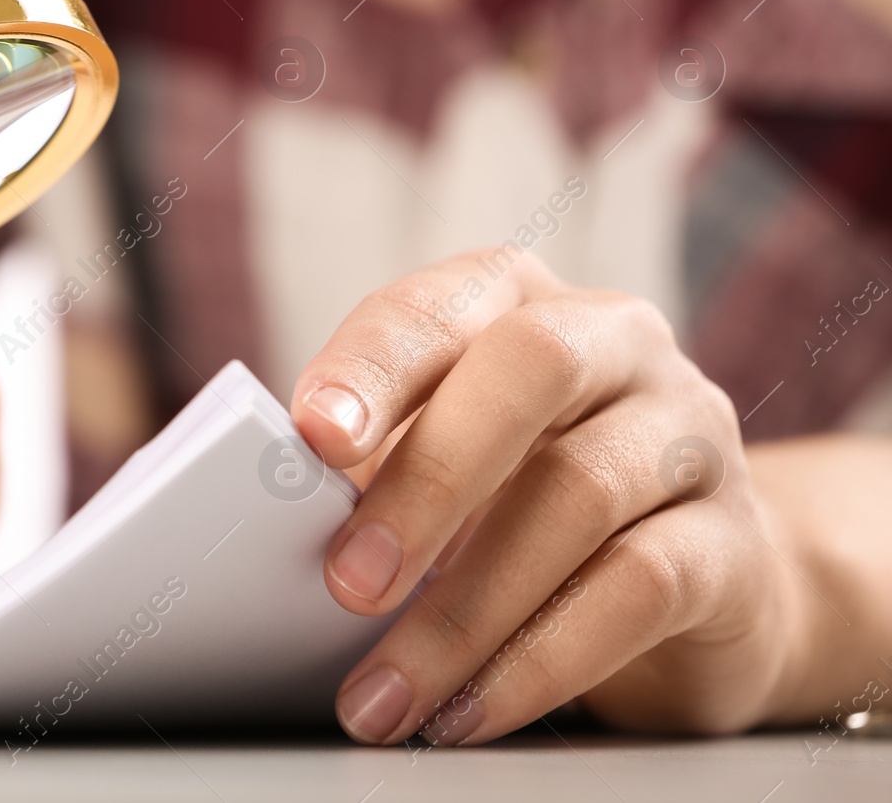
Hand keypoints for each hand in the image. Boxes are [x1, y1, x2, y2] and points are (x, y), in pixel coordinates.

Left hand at [291, 250, 799, 744]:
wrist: (698, 580)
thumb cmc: (526, 500)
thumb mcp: (448, 462)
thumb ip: (377, 466)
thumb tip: (279, 523)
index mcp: (519, 301)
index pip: (440, 306)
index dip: (375, 364)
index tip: (314, 435)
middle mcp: (617, 343)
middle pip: (530, 368)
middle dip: (428, 476)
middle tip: (348, 582)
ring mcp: (689, 434)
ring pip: (577, 495)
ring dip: (463, 609)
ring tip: (385, 692)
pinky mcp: (732, 543)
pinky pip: (638, 590)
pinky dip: (538, 661)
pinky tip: (466, 710)